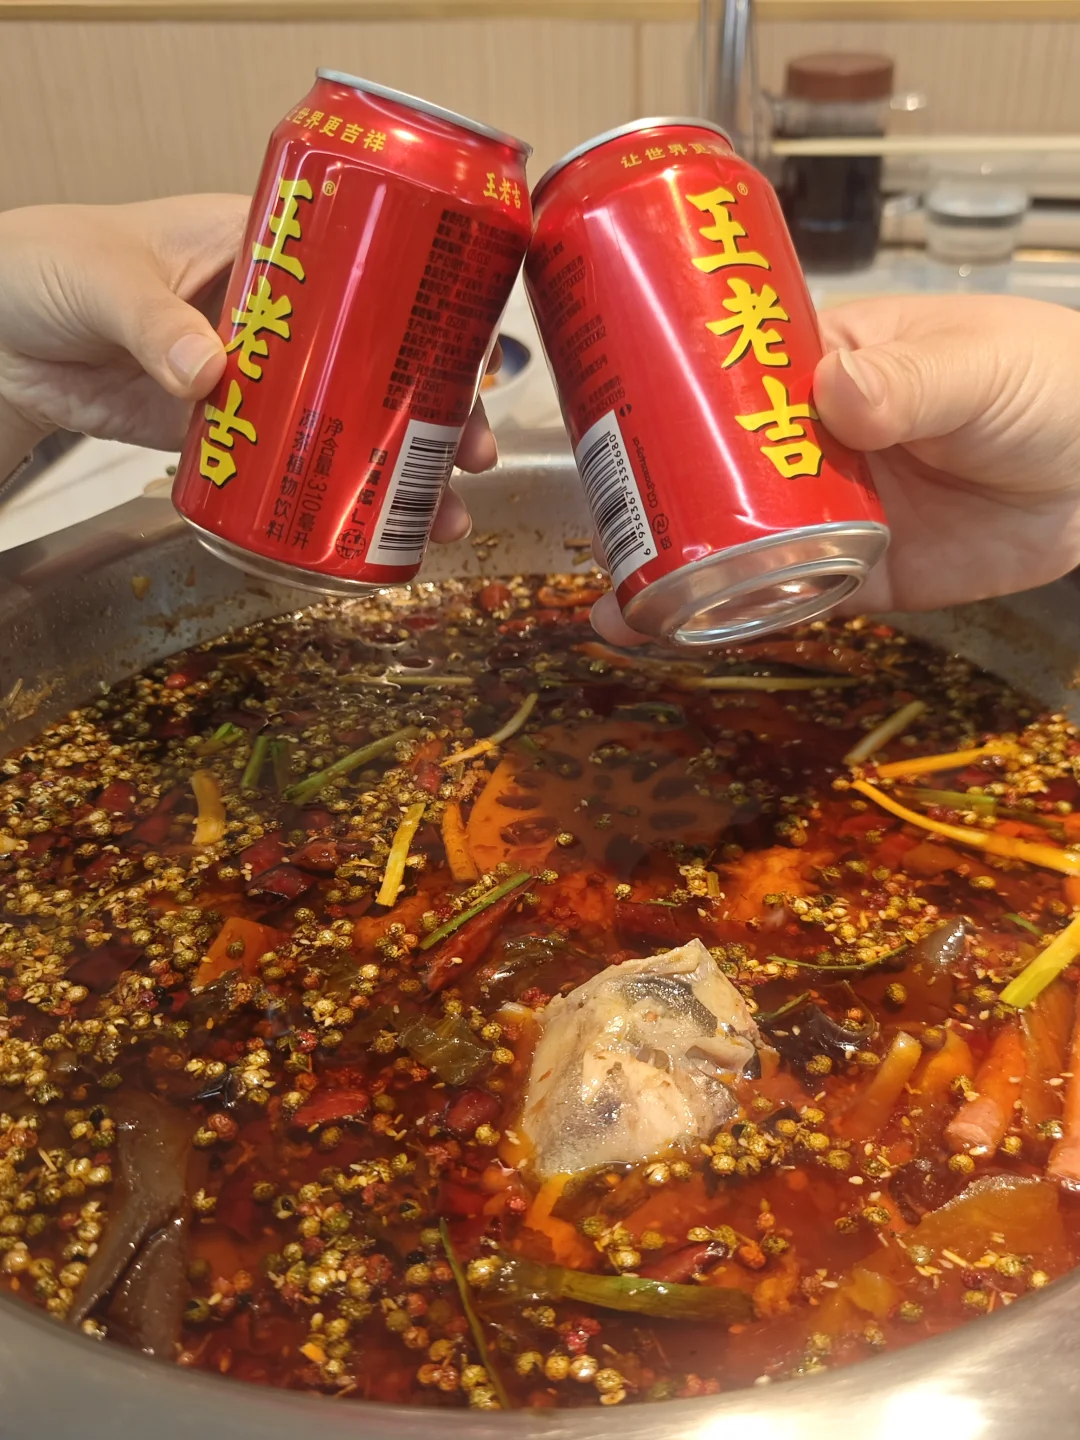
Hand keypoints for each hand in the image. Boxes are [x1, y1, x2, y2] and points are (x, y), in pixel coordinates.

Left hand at [0, 196, 499, 531]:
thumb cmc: (38, 265)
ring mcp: (252, 378)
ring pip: (342, 420)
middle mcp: (274, 316)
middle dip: (432, 413)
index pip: (367, 275)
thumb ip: (150, 319)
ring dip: (391, 467)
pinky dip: (325, 494)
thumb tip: (210, 370)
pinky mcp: (221, 432)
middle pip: (375, 363)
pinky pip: (288, 463)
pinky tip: (361, 530)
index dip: (425, 319)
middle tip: (470, 459)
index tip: (467, 361)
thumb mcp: (99, 275)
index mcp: (262, 248)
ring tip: (437, 517)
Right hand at [592, 293, 1079, 642]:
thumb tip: (836, 392)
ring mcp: (830, 512)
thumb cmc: (1055, 382)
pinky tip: (680, 632)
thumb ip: (910, 380)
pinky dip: (734, 618)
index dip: (663, 393)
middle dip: (653, 494)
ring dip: (677, 566)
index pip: (725, 373)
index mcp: (827, 365)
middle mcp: (812, 440)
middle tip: (602, 518)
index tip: (608, 414)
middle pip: (711, 466)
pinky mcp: (859, 576)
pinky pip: (786, 598)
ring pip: (737, 539)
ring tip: (620, 597)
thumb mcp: (978, 365)